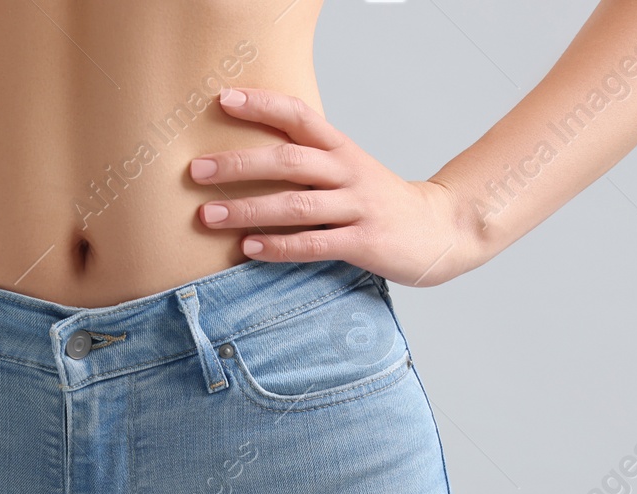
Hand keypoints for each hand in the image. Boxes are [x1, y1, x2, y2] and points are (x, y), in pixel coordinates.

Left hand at [190, 88, 477, 287]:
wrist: (439, 230)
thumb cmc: (379, 201)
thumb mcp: (348, 170)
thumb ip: (308, 162)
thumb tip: (247, 159)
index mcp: (342, 149)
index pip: (299, 117)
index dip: (262, 105)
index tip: (222, 100)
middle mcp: (349, 173)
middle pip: (288, 162)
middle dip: (238, 165)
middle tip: (197, 170)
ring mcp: (358, 208)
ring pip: (297, 205)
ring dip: (248, 209)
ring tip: (209, 215)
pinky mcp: (364, 243)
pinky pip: (314, 244)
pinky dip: (279, 246)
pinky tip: (249, 248)